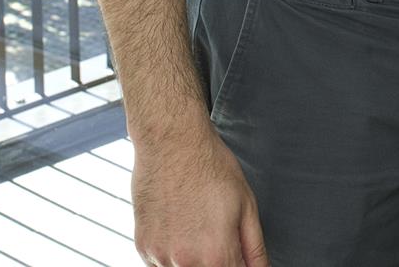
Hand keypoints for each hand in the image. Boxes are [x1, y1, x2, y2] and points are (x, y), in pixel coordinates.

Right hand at [131, 123, 267, 266]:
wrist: (171, 143)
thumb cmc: (211, 168)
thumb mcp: (246, 206)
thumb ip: (254, 248)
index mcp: (216, 255)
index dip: (239, 265)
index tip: (237, 254)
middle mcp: (185, 263)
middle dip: (218, 261)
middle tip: (217, 232)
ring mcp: (160, 257)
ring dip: (194, 260)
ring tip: (198, 226)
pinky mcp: (143, 248)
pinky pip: (162, 264)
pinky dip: (173, 255)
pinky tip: (181, 227)